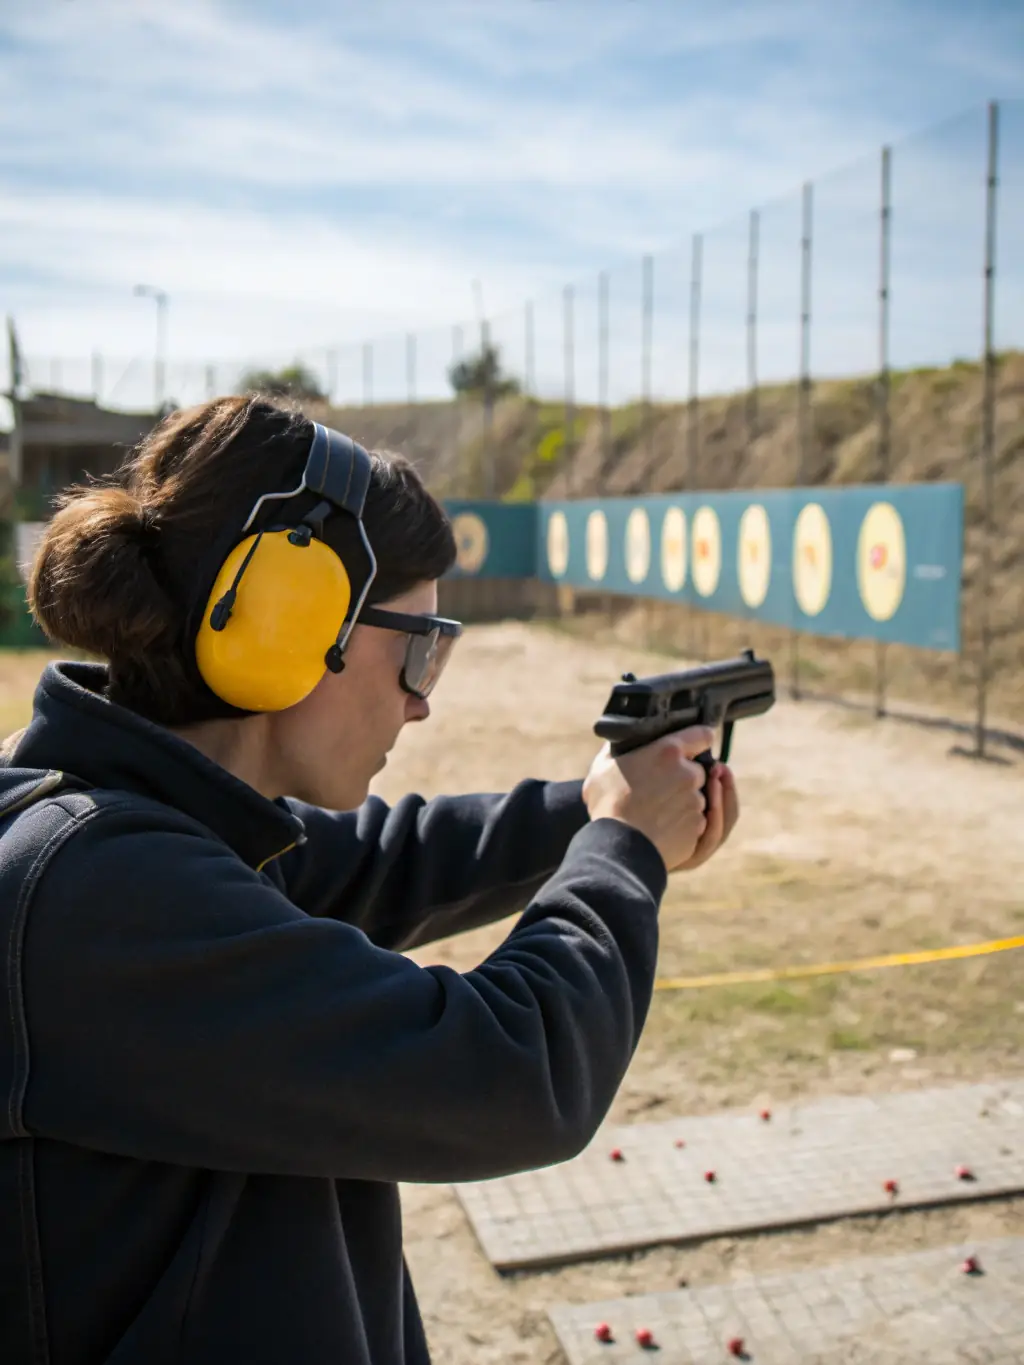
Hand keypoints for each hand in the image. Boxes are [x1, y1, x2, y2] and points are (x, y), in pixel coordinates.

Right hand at [583, 726, 737, 872]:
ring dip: (684, 802)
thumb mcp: (602, 768)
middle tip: (660, 788)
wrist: (620, 848)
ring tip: (657, 812)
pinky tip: (662, 827)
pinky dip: (684, 823)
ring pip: (697, 797)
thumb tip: (620, 737)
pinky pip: (696, 821)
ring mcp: (696, 801)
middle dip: (685, 777)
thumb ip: (618, 749)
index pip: (702, 735)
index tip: (694, 745)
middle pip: (699, 770)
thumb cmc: (608, 805)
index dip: (699, 739)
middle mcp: (689, 773)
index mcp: (668, 752)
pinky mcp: (699, 826)